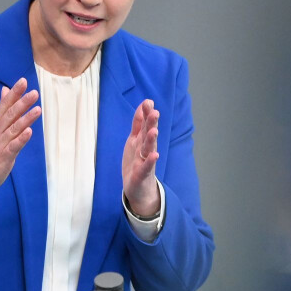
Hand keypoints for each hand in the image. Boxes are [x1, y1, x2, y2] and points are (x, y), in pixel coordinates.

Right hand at [0, 78, 40, 207]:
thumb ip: (2, 111)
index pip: (4, 106)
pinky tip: (29, 132)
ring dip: (26, 119)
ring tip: (38, 109)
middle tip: (34, 93)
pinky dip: (21, 139)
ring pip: (14, 129)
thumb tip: (5, 91)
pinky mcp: (4, 157)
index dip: (14, 94)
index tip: (23, 81)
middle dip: (22, 103)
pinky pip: (14, 146)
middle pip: (10, 115)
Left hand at [122, 99, 159, 216]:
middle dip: (151, 124)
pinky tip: (155, 155)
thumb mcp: (135, 140)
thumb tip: (143, 105)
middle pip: (148, 134)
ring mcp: (145, 161)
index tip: (148, 101)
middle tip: (155, 112)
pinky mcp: (142, 174)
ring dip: (151, 140)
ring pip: (148, 149)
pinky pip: (147, 167)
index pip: (143, 125)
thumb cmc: (137, 162)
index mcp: (141, 140)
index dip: (145, 114)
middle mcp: (145, 149)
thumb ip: (139, 124)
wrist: (139, 188)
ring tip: (154, 131)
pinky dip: (151, 161)